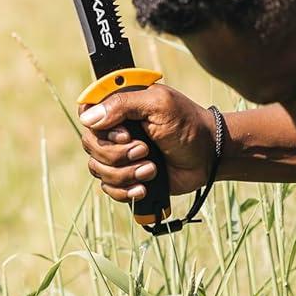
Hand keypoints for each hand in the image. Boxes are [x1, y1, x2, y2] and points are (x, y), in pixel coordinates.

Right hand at [78, 83, 217, 201]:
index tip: (125, 135)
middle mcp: (115, 130)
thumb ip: (124, 104)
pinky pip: (108, 188)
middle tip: (146, 150)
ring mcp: (119, 155)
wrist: (209, 157)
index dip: (99, 128)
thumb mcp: (159, 105)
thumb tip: (87, 118)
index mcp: (119, 107)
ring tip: (153, 169)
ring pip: (97, 169)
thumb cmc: (188, 125)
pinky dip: (126, 191)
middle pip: (90, 145)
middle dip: (118, 154)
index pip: (86, 113)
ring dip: (126, 173)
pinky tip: (145, 187)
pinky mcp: (127, 177)